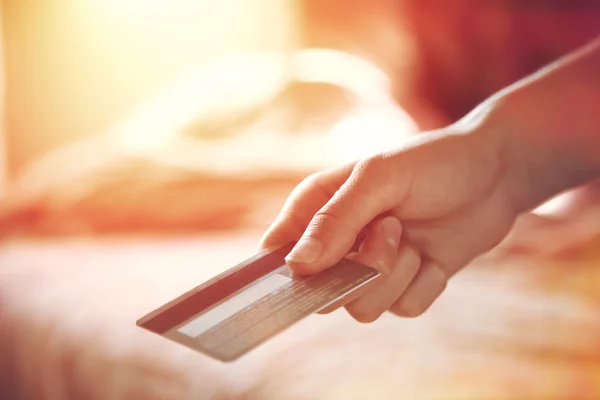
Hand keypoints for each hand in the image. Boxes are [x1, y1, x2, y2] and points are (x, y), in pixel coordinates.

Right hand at [260, 126, 517, 321]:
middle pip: (321, 291)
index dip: (283, 272)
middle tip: (390, 228)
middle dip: (360, 269)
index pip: (278, 251)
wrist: (496, 174)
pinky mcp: (405, 283)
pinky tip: (434, 255)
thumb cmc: (433, 162)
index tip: (308, 273)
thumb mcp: (379, 178)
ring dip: (395, 275)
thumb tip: (296, 265)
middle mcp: (339, 243)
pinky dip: (424, 284)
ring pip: (362, 307)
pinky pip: (403, 308)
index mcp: (318, 208)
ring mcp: (371, 266)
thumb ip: (335, 219)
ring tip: (413, 237)